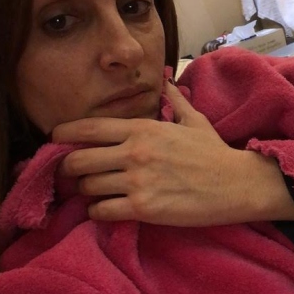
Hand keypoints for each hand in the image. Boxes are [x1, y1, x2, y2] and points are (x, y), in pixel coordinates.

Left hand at [52, 80, 293, 224]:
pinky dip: (98, 212)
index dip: (63, 134)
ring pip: (87, 186)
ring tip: (94, 192)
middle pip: (78, 159)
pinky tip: (106, 209)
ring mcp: (137, 181)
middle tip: (73, 173)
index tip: (55, 139)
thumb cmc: (214, 153)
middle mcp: (134, 152)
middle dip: (68, 167)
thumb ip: (174, 101)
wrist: (237, 184)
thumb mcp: (194, 120)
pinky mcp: (144, 208)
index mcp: (142, 129)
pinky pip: (101, 211)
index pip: (89, 128)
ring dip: (86, 191)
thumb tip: (166, 82)